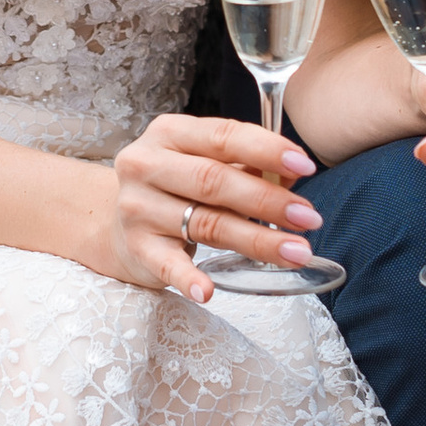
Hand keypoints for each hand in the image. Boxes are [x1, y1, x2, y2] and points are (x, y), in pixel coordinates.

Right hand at [107, 114, 324, 302]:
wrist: (116, 221)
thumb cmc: (176, 186)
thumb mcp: (204, 162)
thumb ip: (246, 164)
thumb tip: (292, 178)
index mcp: (169, 133)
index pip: (222, 136)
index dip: (267, 149)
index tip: (306, 166)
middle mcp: (146, 165)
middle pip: (214, 181)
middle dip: (268, 200)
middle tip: (309, 217)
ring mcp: (138, 208)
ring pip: (205, 223)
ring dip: (256, 240)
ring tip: (295, 252)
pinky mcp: (136, 247)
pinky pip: (166, 265)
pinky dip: (188, 278)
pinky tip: (208, 291)